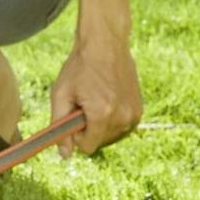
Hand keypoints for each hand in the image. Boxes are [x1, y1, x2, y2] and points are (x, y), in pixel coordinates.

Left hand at [48, 32, 141, 156]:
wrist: (105, 44)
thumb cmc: (79, 67)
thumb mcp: (61, 94)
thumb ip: (60, 126)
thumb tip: (64, 155)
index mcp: (102, 114)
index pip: (87, 147)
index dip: (76, 135)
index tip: (73, 116)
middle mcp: (122, 117)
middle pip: (98, 142)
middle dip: (88, 129)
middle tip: (84, 103)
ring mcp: (133, 114)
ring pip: (110, 137)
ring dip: (100, 125)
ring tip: (96, 99)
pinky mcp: (139, 111)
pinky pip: (121, 128)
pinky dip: (112, 119)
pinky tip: (107, 99)